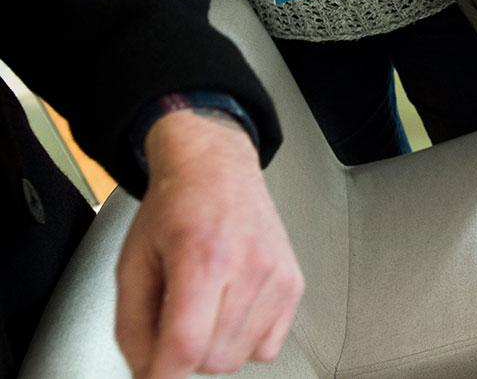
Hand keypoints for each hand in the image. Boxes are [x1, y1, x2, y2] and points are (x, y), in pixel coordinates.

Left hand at [115, 109, 302, 377]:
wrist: (218, 170)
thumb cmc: (176, 207)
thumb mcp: (132, 263)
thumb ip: (132, 324)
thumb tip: (146, 370)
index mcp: (202, 257)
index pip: (185, 345)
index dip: (161, 375)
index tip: (152, 378)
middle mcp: (249, 267)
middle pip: (213, 359)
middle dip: (185, 354)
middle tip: (174, 321)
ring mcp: (277, 277)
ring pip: (240, 358)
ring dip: (214, 348)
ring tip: (203, 308)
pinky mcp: (293, 284)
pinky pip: (267, 347)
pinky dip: (244, 341)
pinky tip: (229, 310)